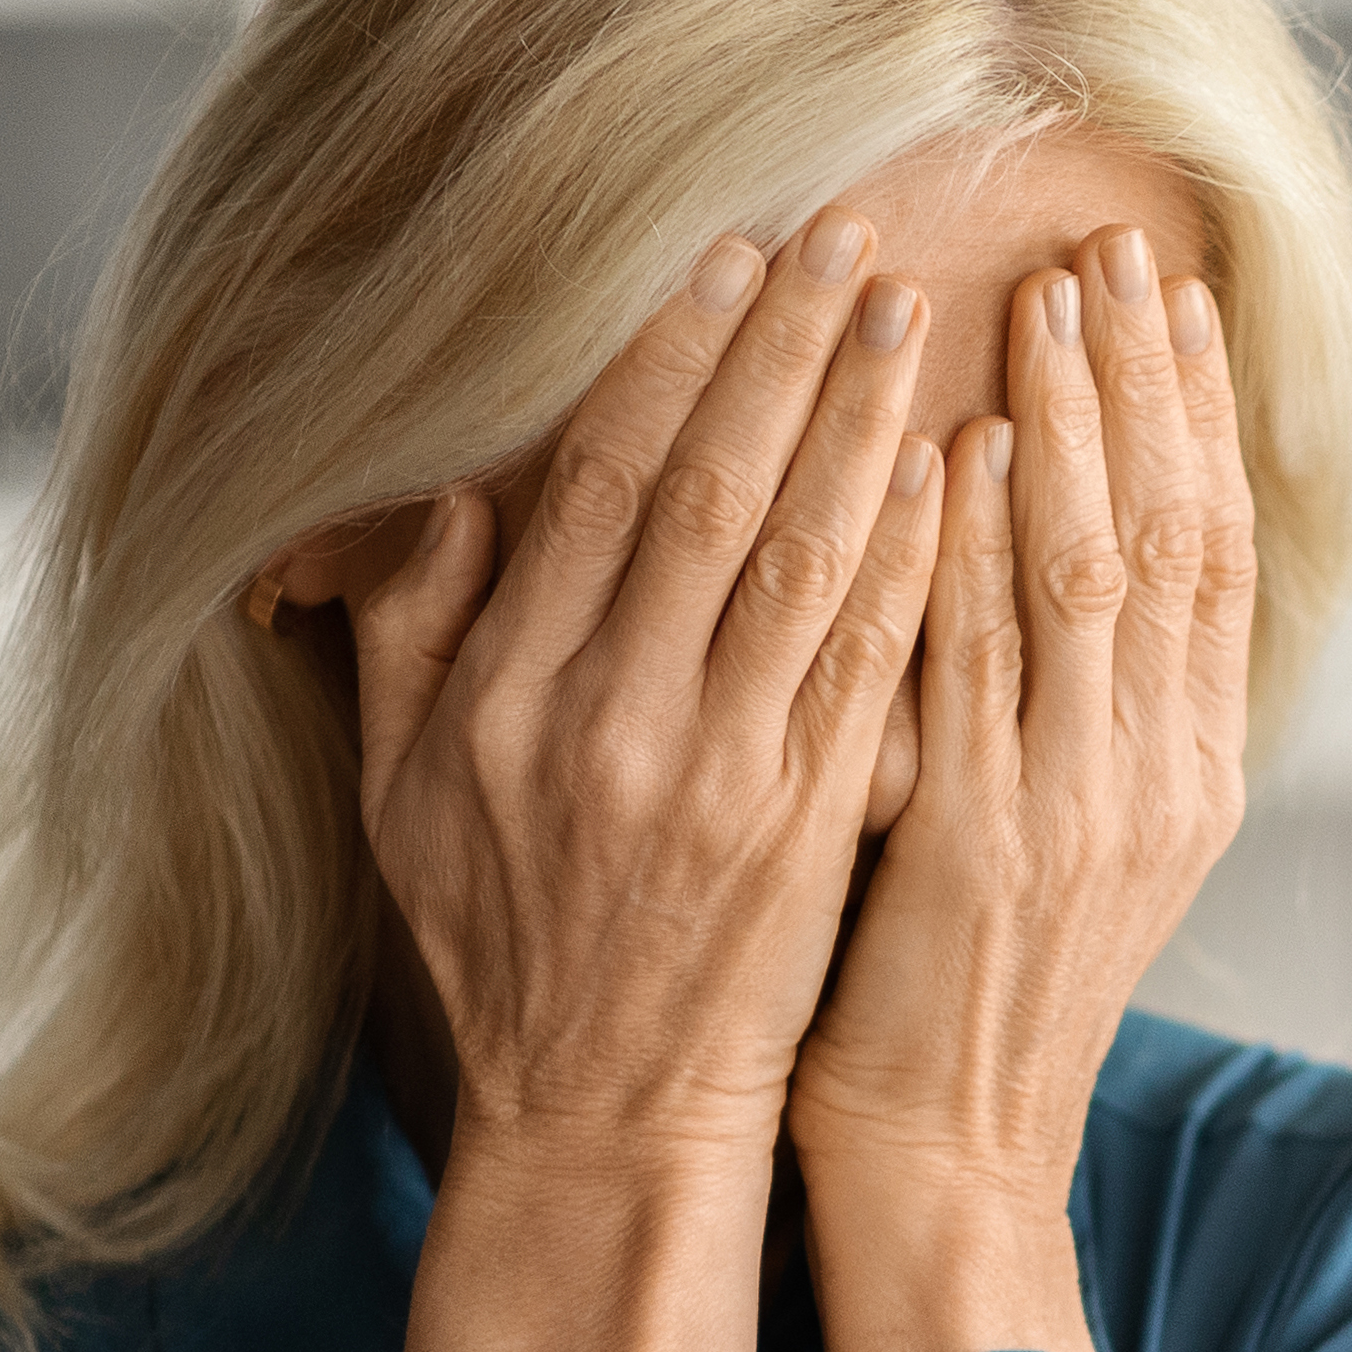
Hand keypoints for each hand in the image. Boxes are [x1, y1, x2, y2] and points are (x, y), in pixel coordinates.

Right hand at [334, 213, 948, 1351]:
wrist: (600, 1117)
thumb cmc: (505, 948)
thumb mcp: (401, 794)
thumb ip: (408, 635)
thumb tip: (440, 489)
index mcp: (502, 696)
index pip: (597, 482)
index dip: (668, 356)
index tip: (725, 254)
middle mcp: (607, 721)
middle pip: (707, 491)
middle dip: (780, 350)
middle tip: (846, 234)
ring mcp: (715, 775)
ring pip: (801, 560)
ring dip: (862, 424)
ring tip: (911, 311)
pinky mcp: (808, 828)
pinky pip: (866, 665)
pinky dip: (909, 560)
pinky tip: (950, 468)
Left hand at [788, 227, 1260, 1351]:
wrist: (946, 1160)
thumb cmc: (962, 997)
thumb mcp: (1055, 840)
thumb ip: (1058, 706)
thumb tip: (1038, 559)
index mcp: (1184, 772)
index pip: (1214, 553)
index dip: (1194, 416)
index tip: (1166, 296)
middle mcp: (1160, 780)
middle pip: (1183, 537)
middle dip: (1150, 384)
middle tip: (1116, 247)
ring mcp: (1084, 812)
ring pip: (1102, 577)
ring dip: (1079, 425)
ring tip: (1048, 296)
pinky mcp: (988, 846)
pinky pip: (991, 665)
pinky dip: (987, 548)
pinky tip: (972, 446)